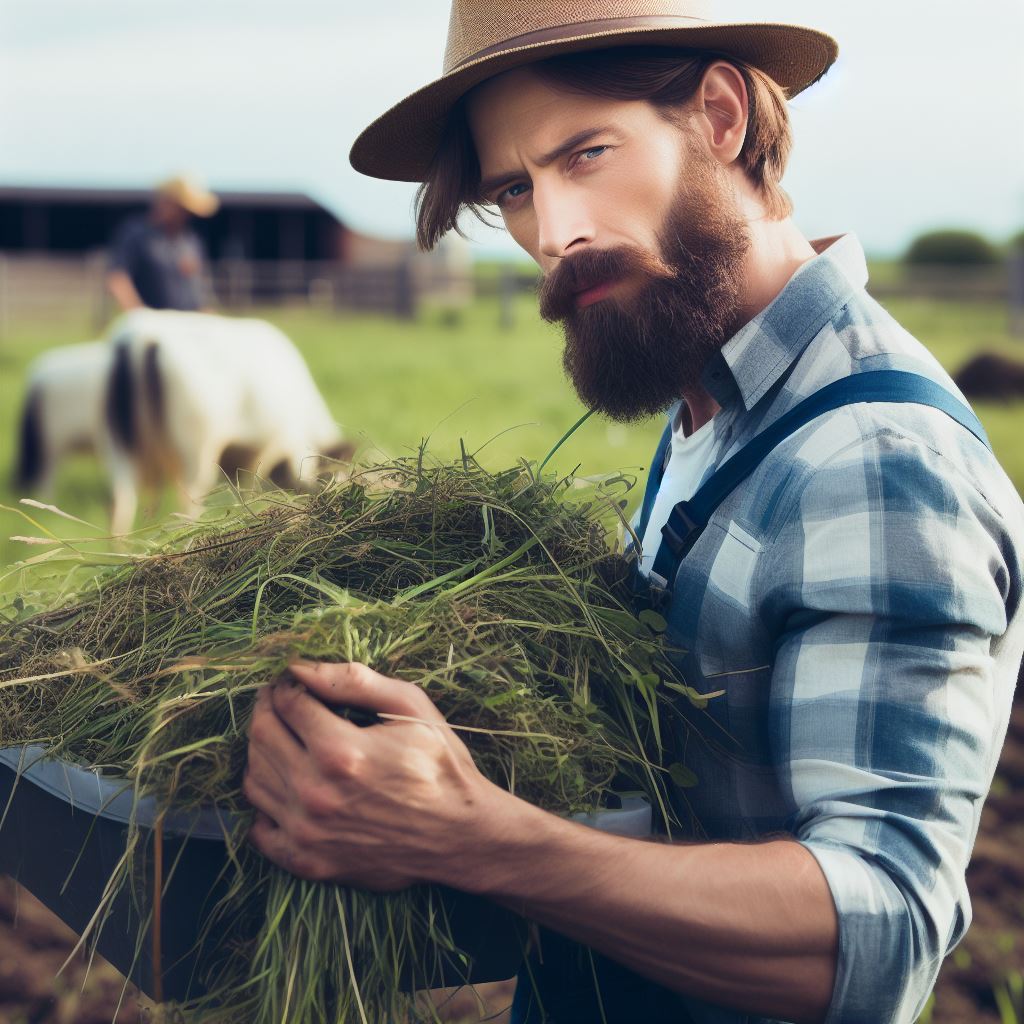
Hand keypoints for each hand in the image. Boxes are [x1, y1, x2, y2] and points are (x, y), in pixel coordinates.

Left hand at [243, 660, 500, 887]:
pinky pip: (259, 828)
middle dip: (267, 709)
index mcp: (341, 750)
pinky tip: (288, 786)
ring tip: (287, 739)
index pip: (287, 702)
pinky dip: (265, 804)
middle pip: (261, 736)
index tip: (292, 681)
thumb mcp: (410, 707)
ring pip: (254, 780)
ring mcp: (307, 832)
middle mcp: (315, 793)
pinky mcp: (308, 862)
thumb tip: (301, 666)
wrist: (461, 836)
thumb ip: (353, 681)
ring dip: (263, 752)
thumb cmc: (441, 764)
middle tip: (281, 701)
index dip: (285, 684)